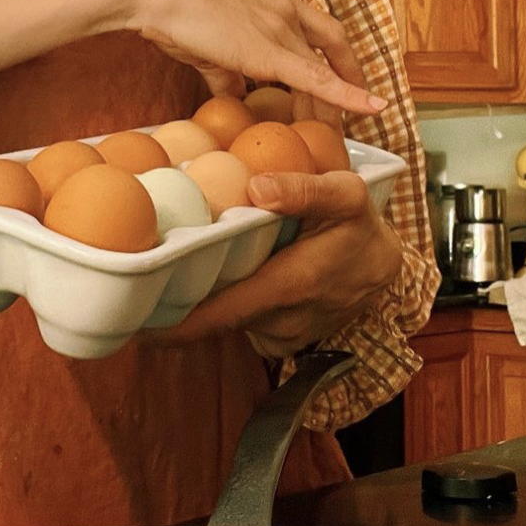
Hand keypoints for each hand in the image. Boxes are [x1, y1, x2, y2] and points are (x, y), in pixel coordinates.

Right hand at [116, 0, 385, 117]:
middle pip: (329, 52)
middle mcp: (286, 10)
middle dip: (343, 82)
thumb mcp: (207, 42)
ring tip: (342, 129)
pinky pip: (318, 79)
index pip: (319, 30)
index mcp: (273, 0)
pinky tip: (372, 108)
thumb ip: (225, 71)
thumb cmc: (172, 10)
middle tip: (344, 115)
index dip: (337, 56)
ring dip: (336, 101)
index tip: (345, 76)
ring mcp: (281, 29)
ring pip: (323, 71)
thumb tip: (233, 95)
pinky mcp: (271, 52)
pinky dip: (348, 95)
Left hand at [146, 168, 403, 357]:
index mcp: (294, 283)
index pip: (227, 313)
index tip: (141, 327)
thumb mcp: (345, 193)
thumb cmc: (358, 223)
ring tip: (178, 278)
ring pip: (231, 323)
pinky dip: (229, 308)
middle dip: (179, 310)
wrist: (386, 264)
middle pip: (220, 319)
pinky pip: (246, 326)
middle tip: (139, 294)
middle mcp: (287, 320)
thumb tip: (255, 185)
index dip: (182, 325)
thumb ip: (303, 189)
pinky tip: (223, 281)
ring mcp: (287, 335)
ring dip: (205, 306)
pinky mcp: (287, 340)